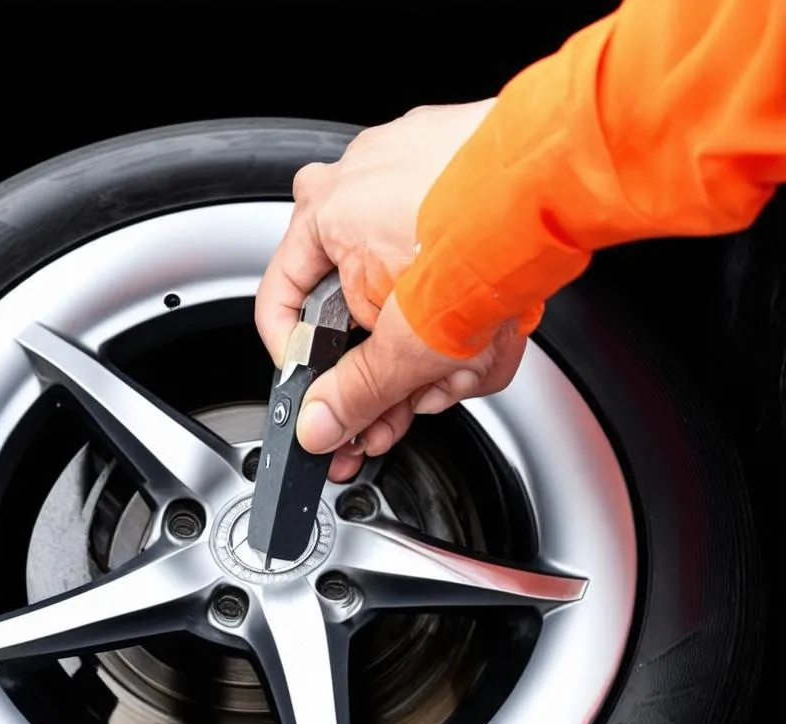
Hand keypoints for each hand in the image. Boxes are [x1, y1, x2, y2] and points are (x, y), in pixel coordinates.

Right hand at [254, 101, 528, 481]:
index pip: (281, 303)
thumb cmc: (486, 233)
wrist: (565, 181)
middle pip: (356, 308)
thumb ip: (356, 392)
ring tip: (468, 364)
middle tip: (404, 404)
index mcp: (322, 213)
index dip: (300, 365)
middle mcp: (360, 184)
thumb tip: (321, 424)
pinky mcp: (465, 183)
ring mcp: (415, 176)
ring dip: (439, 346)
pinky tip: (490, 333)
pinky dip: (468, 304)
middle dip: (390, 369)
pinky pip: (449, 262)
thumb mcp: (407, 343)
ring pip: (408, 292)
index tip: (322, 397)